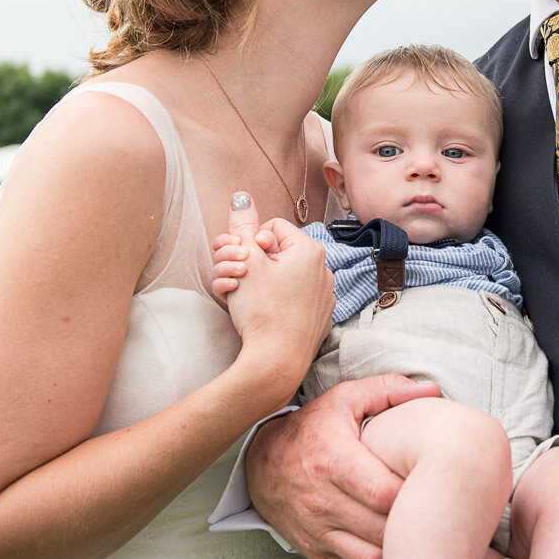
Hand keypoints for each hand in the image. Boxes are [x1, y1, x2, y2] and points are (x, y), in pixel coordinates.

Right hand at [223, 193, 333, 390]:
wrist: (275, 362)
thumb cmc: (262, 311)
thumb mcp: (246, 261)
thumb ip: (242, 225)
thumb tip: (241, 196)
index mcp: (309, 250)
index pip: (272, 228)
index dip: (250, 243)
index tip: (243, 262)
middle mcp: (323, 269)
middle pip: (276, 252)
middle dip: (249, 263)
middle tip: (235, 278)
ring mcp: (322, 295)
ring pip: (281, 276)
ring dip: (257, 282)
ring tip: (242, 298)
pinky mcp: (317, 317)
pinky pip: (291, 298)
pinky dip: (273, 301)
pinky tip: (261, 314)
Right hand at [246, 374, 441, 558]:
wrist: (259, 462)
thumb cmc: (311, 428)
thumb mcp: (344, 399)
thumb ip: (389, 391)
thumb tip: (433, 392)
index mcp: (334, 461)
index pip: (384, 493)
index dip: (417, 496)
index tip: (442, 491)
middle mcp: (323, 501)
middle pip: (382, 530)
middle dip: (418, 531)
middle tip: (451, 527)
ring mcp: (319, 532)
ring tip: (435, 553)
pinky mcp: (317, 553)